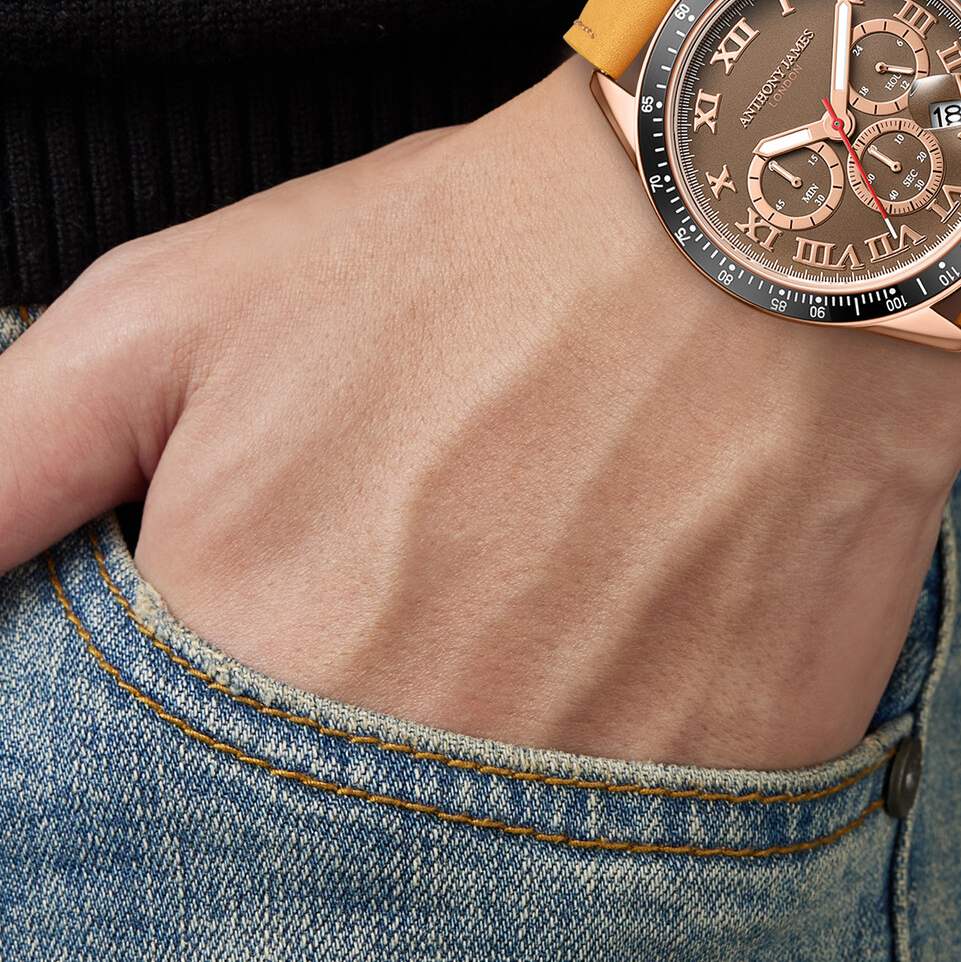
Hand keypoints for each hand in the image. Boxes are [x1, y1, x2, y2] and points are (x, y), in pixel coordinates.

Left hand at [2, 0, 960, 772]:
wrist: (761, 224)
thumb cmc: (483, 249)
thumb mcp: (185, 307)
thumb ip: (6, 464)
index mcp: (258, 661)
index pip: (154, 831)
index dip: (212, 746)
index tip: (297, 645)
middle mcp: (425, 767)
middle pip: (332, 854)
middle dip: (358, 736)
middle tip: (430, 606)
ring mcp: (608, 793)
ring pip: (496, 862)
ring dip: (492, 747)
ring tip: (537, 600)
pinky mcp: (752, 779)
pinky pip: (650, 836)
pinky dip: (626, 754)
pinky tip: (637, 623)